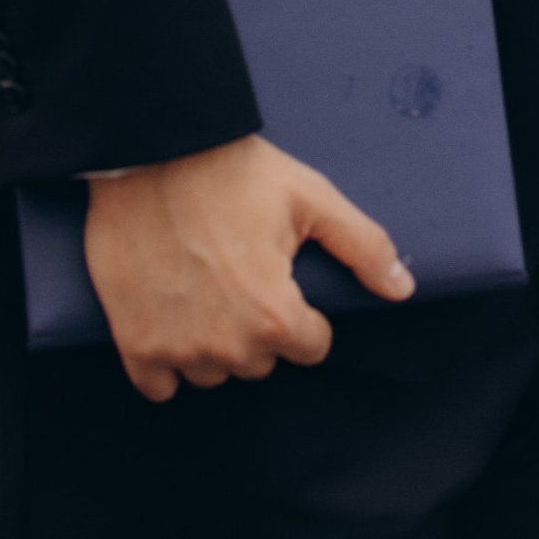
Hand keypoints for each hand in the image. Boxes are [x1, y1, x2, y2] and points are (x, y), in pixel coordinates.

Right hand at [83, 132, 412, 401]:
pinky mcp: (135, 343)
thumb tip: (403, 289)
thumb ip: (363, 247)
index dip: (303, 313)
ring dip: (215, 343)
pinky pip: (160, 385)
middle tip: (242, 273)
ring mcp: (177, 349)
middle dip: (259, 327)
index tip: (283, 278)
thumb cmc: (234, 172)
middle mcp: (227, 346)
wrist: (152, 153)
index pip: (310, 347)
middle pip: (261, 361)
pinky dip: (167, 362)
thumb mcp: (311, 197)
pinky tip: (173, 318)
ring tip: (206, 288)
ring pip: (213, 372)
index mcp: (275, 317)